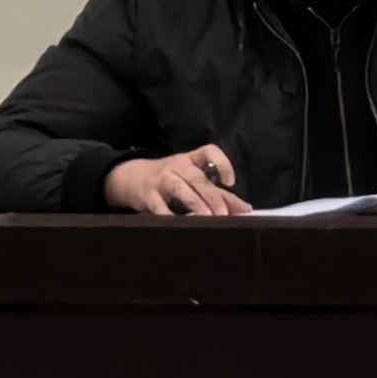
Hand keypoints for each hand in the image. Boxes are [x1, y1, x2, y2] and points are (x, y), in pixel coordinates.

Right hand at [106, 145, 246, 216]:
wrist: (130, 178)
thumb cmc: (171, 180)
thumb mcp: (193, 181)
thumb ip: (220, 195)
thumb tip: (246, 209)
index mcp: (191, 160)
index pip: (209, 151)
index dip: (222, 163)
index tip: (229, 183)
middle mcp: (177, 166)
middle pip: (197, 178)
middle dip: (212, 197)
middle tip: (224, 215)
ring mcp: (161, 180)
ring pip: (180, 189)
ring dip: (195, 204)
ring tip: (207, 219)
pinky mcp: (147, 196)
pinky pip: (158, 206)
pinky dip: (168, 216)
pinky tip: (178, 226)